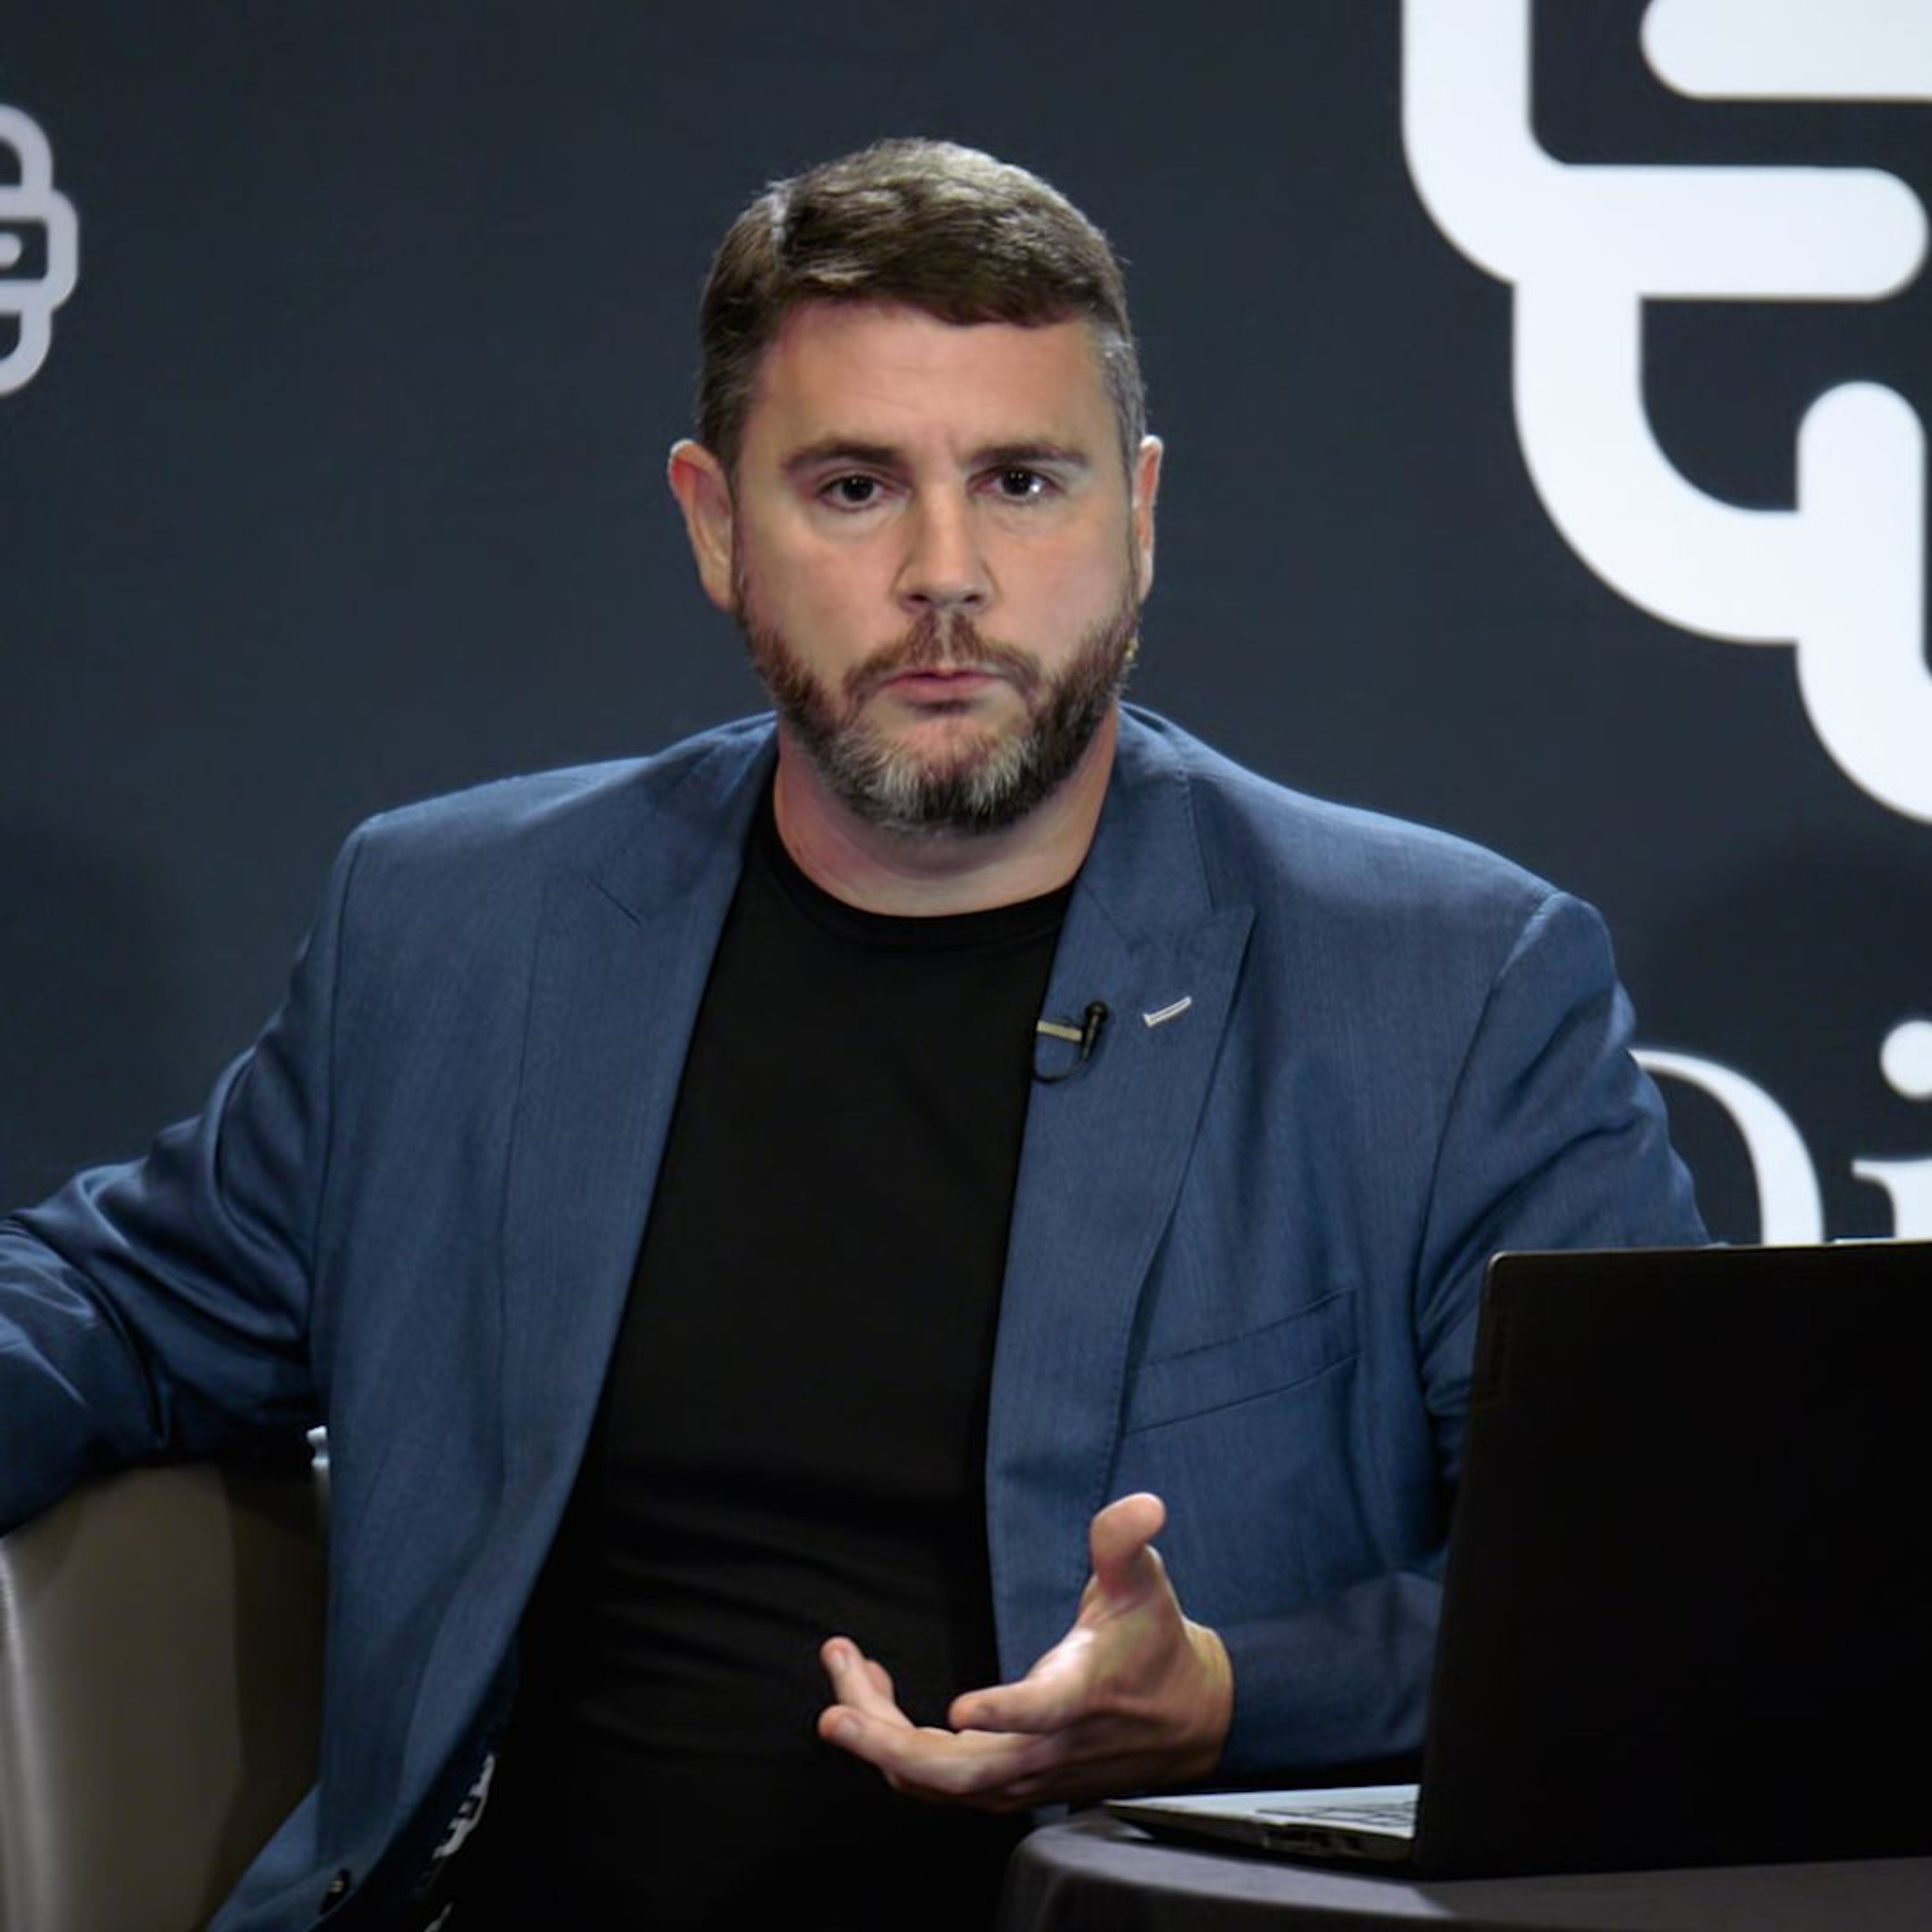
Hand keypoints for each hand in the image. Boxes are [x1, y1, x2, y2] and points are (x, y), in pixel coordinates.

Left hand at [816, 1491, 1232, 1810]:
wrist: (1184, 1720)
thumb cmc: (1154, 1644)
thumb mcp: (1144, 1584)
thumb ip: (1124, 1543)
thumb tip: (1142, 1504)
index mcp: (1078, 1699)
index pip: (1041, 1713)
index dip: (1002, 1714)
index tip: (960, 1708)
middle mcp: (1044, 1753)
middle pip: (958, 1770)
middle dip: (888, 1744)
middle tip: (834, 1708)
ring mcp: (1021, 1777)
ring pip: (935, 1777)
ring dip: (879, 1735)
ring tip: (844, 1666)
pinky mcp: (1006, 1785)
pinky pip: (936, 1778)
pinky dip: (896, 1745)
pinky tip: (876, 1693)